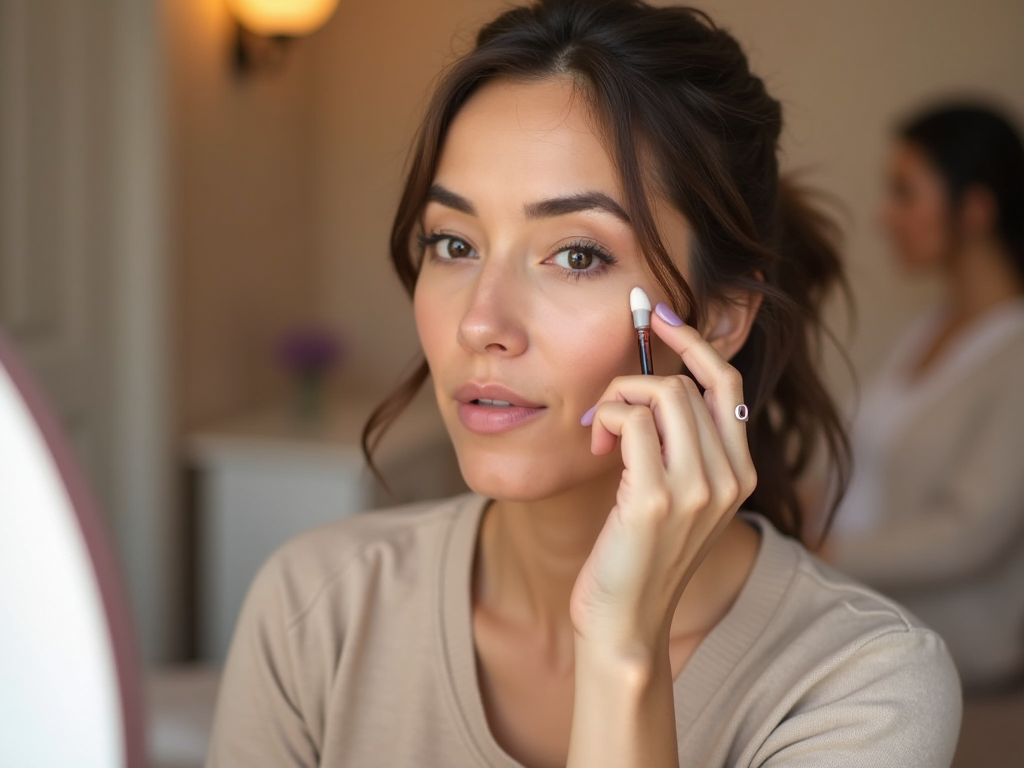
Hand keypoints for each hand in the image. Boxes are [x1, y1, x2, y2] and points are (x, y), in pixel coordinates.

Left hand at [570, 304, 757, 659]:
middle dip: (635, 382)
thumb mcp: (675, 496)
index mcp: (740, 473)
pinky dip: (607, 419)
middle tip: (606, 414)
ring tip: (600, 434)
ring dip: (617, 401)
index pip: (727, 382)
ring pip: (660, 394)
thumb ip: (680, 446)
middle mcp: (730, 478)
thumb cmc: (639, 556)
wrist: (626, 623)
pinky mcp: (655, 499)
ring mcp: (697, 489)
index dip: (695, 341)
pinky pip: (632, 420)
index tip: (661, 316)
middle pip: (687, 383)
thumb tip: (654, 380)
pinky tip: (596, 447)